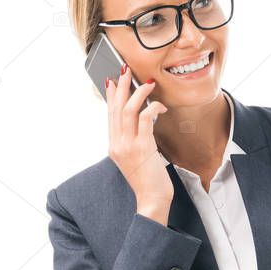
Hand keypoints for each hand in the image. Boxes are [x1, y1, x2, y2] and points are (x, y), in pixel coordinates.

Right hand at [106, 63, 170, 205]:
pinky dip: (152, 108)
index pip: (110, 115)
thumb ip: (134, 140)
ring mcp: (128, 146)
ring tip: (147, 83)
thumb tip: (143, 122)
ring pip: (129, 110)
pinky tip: (160, 106)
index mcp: (114, 145)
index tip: (112, 80)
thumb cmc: (148, 180)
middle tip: (125, 70)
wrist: (151, 199)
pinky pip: (145, 120)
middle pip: (116, 108)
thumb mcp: (136, 158)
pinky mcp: (142, 148)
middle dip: (121, 86)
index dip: (111, 96)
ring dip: (138, 93)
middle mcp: (117, 144)